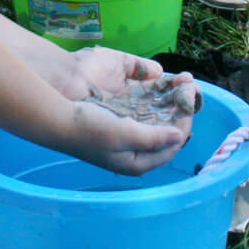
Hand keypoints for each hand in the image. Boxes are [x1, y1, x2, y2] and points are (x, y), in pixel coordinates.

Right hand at [62, 48, 199, 174]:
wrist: (58, 119)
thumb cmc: (91, 129)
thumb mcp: (124, 134)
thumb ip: (153, 138)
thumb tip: (179, 137)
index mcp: (138, 163)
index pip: (172, 145)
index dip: (184, 124)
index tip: (189, 102)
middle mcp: (136, 153)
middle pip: (167, 133)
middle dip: (179, 112)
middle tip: (189, 91)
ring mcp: (129, 138)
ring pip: (158, 121)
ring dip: (170, 104)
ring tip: (180, 85)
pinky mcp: (121, 124)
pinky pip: (146, 113)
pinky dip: (155, 101)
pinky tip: (162, 87)